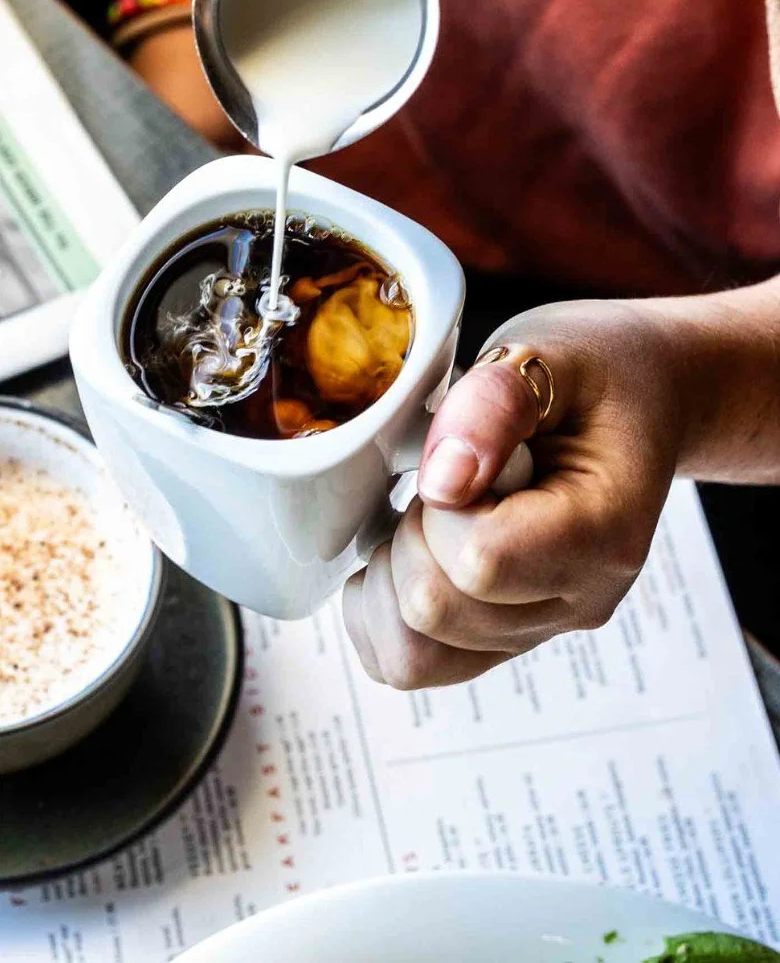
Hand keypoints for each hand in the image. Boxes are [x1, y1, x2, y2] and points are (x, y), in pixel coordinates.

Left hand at [343, 299, 682, 687]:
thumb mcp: (550, 351)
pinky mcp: (501, 636)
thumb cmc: (595, 374)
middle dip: (408, 535)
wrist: (636, 397)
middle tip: (444, 481)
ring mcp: (540, 627)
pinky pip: (409, 664)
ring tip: (425, 516)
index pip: (480, 561)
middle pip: (436, 613)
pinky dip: (379, 611)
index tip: (458, 456)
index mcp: (604, 534)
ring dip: (388, 578)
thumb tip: (443, 480)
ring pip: (413, 657)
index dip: (438, 506)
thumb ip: (495, 403)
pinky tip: (405, 547)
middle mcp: (578, 599)